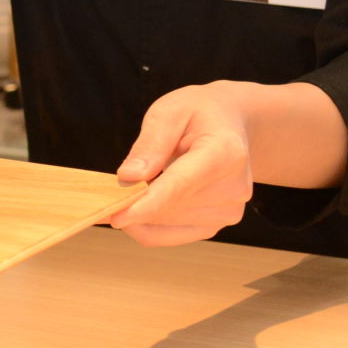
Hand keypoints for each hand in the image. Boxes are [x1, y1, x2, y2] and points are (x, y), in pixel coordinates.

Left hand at [109, 82, 256, 246]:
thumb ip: (150, 144)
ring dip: (141, 211)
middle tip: (113, 183)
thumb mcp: (170, 112)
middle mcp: (234, 188)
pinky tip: (144, 201)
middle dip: (133, 202)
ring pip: (165, 225)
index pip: (181, 185)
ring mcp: (229, 210)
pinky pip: (169, 236)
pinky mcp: (218, 224)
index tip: (115, 217)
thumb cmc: (198, 114)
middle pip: (169, 208)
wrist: (232, 124)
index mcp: (225, 153)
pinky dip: (148, 224)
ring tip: (143, 179)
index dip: (147, 204)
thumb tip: (128, 177)